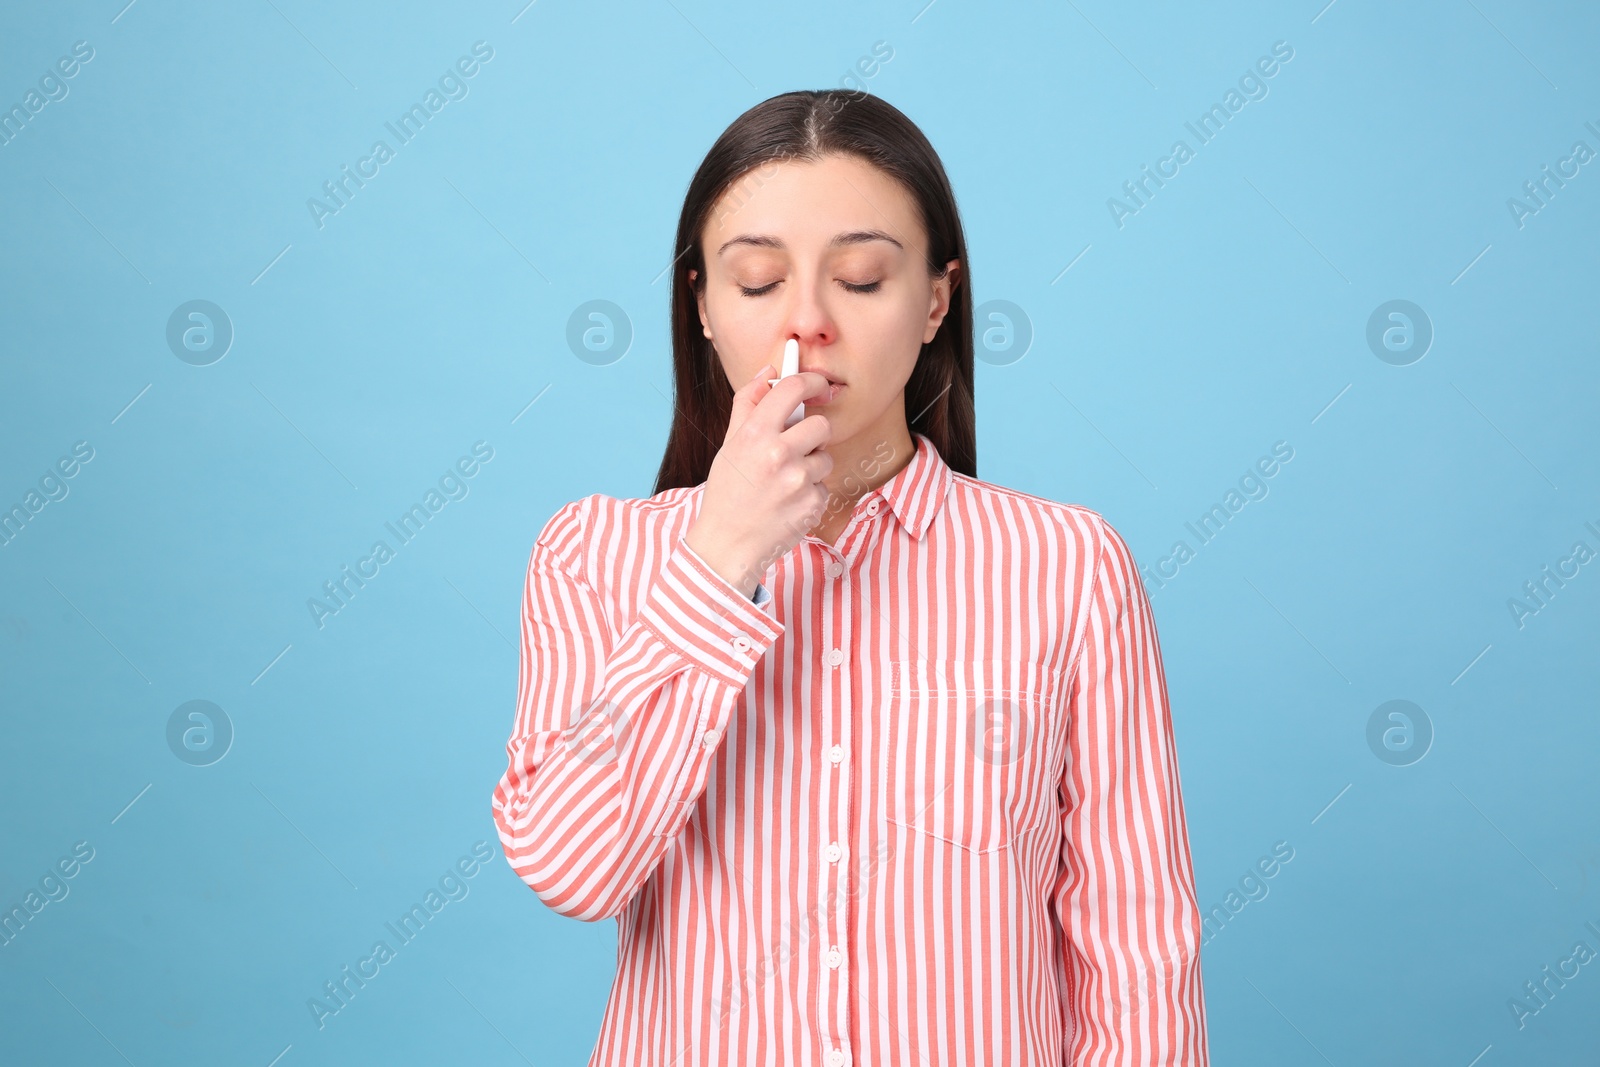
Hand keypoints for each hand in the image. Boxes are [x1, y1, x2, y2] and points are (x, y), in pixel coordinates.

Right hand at [684, 352, 834, 597]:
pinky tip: (787, 503)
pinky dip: (810, 494)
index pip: (793, 388)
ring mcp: (798, 481)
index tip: (817, 385)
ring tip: (785, 483)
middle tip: (796, 448)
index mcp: (754, 433)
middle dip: (813, 435)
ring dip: (811, 467)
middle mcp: (778, 454)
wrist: (727, 544)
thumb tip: (769, 372)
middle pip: (821, 425)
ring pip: (826, 458)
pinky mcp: (813, 504)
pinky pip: (824, 487)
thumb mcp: (730, 444)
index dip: (811, 381)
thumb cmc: (727, 491)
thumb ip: (748, 404)